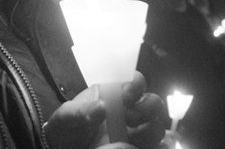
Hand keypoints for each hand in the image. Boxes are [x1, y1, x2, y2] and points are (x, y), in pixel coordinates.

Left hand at [43, 72, 165, 148]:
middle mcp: (130, 113)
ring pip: (157, 128)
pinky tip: (137, 146)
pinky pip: (158, 147)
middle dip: (148, 107)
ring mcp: (136, 134)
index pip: (134, 83)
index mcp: (114, 96)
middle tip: (132, 115)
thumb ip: (80, 111)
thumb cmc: (67, 129)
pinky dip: (158, 146)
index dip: (136, 84)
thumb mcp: (66, 117)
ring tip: (131, 136)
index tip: (132, 88)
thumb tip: (101, 107)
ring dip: (149, 130)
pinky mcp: (138, 148)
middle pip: (152, 105)